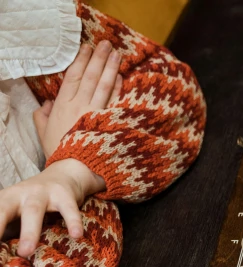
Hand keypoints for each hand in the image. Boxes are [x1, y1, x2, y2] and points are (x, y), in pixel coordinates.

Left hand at [0, 159, 105, 256]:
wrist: (64, 174)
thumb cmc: (35, 203)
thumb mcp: (17, 213)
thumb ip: (8, 231)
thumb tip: (2, 258)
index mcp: (3, 200)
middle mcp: (18, 194)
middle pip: (3, 211)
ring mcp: (41, 193)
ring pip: (32, 211)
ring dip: (28, 232)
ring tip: (26, 252)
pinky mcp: (64, 195)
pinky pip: (68, 210)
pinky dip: (72, 222)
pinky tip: (76, 235)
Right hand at [33, 41, 122, 157]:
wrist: (75, 171)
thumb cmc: (60, 154)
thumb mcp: (44, 134)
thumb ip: (43, 116)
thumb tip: (46, 104)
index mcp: (63, 106)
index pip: (73, 77)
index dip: (81, 61)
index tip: (86, 47)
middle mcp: (80, 106)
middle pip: (91, 76)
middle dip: (98, 58)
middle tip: (105, 44)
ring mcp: (97, 114)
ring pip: (104, 85)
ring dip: (111, 68)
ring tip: (116, 54)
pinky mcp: (110, 123)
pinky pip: (116, 101)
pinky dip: (119, 88)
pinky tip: (123, 78)